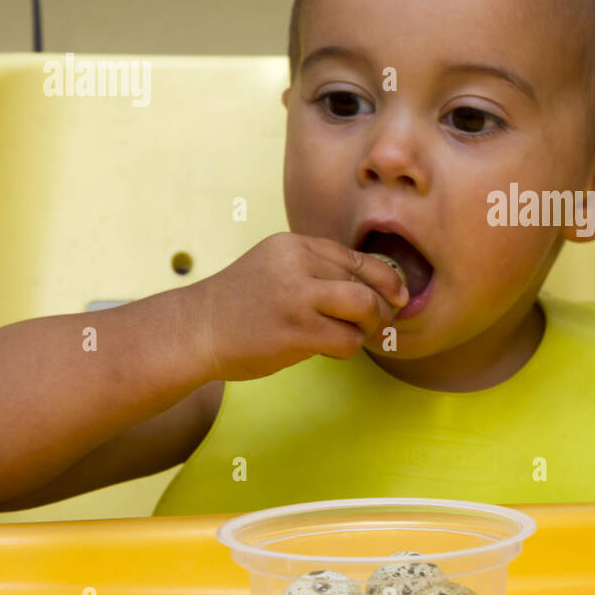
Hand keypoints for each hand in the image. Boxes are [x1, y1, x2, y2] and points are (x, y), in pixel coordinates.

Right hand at [185, 232, 407, 381]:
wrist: (196, 330)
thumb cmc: (240, 304)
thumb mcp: (276, 267)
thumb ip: (317, 269)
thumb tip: (376, 288)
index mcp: (294, 245)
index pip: (357, 258)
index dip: (386, 278)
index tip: (398, 296)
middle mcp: (297, 265)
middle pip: (367, 283)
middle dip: (384, 307)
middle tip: (382, 323)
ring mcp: (297, 298)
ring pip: (364, 309)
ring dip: (370, 327)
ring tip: (359, 336)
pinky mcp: (296, 332)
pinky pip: (346, 340)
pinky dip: (349, 347)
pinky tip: (333, 349)